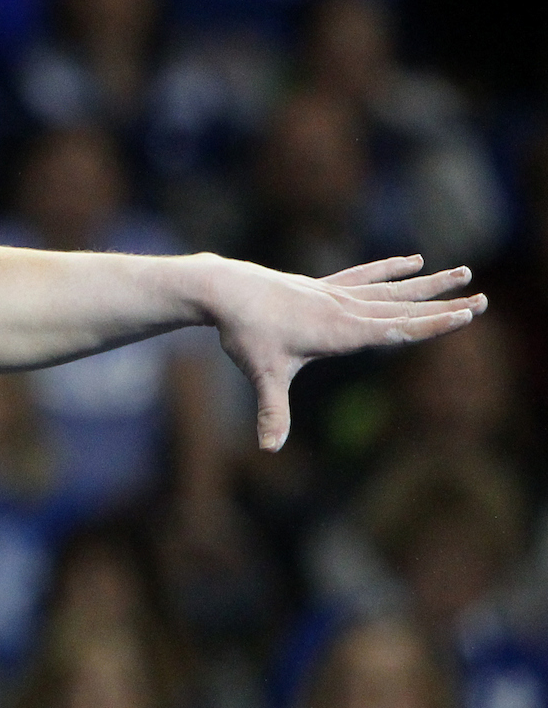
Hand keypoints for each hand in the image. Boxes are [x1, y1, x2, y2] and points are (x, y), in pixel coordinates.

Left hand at [209, 254, 481, 452]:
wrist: (224, 290)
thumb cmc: (246, 334)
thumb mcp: (263, 374)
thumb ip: (272, 412)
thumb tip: (269, 448)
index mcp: (341, 331)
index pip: (397, 329)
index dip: (433, 325)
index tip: (466, 316)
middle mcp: (345, 309)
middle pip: (404, 307)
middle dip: (444, 305)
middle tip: (483, 299)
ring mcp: (335, 294)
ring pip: (391, 289)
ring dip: (427, 283)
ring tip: (462, 272)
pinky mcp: (323, 287)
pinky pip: (365, 276)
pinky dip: (390, 269)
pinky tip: (412, 260)